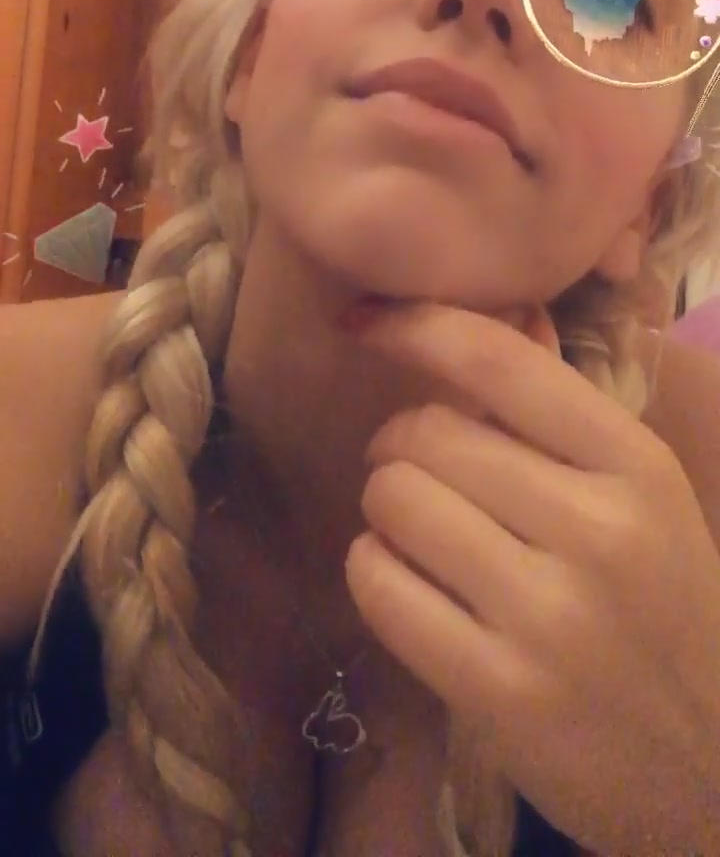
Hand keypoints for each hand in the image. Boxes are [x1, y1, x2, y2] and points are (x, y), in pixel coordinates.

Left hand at [344, 302, 719, 855]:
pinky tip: (404, 580)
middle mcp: (599, 529)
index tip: (363, 319)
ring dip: (385, 509)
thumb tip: (502, 313)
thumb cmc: (664, 608)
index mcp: (636, 465)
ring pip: (394, 502)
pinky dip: (373, 571)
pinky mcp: (499, 691)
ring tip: (418, 533)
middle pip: (425, 434)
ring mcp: (549, 615)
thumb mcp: (643, 498)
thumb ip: (563, 415)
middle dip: (397, 444)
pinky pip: (381, 588)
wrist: (707, 765)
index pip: (499, 362)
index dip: (414, 326)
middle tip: (414, 470)